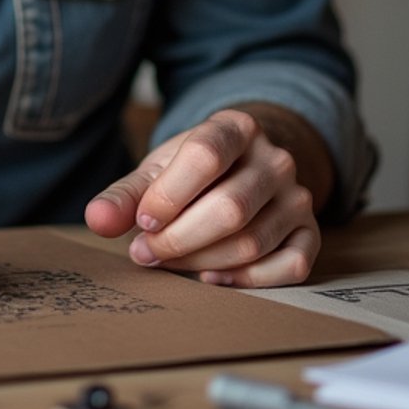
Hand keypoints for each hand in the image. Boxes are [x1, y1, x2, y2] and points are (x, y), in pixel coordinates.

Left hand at [84, 107, 327, 286]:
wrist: (243, 167)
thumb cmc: (193, 172)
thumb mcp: (158, 171)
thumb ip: (125, 195)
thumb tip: (98, 218)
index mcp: (236, 128)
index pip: (205, 156)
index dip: (169, 195)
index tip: (142, 221)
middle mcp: (275, 159)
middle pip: (229, 209)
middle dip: (178, 239)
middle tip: (144, 253)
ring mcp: (298, 196)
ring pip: (252, 242)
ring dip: (201, 261)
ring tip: (167, 262)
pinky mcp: (310, 232)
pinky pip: (289, 266)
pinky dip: (249, 280)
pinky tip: (212, 276)